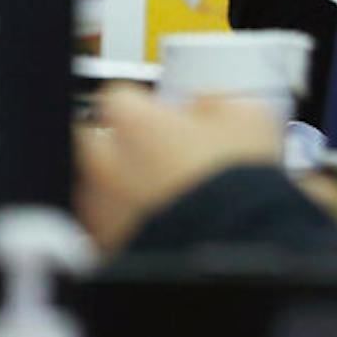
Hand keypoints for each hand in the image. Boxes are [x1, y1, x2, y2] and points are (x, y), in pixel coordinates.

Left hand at [74, 87, 285, 254]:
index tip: (156, 108)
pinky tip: (153, 216)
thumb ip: (212, 103)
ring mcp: (102, 205)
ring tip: (153, 186)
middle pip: (90, 136)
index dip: (140, 100)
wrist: (234, 242)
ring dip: (115, 179)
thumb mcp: (246, 117)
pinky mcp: (107, 243)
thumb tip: (203, 106)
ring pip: (93, 181)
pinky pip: (106, 220)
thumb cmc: (236, 183)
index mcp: (134, 121)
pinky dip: (123, 215)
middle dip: (114, 138)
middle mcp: (106, 161)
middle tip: (148, 145)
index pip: (116, 94)